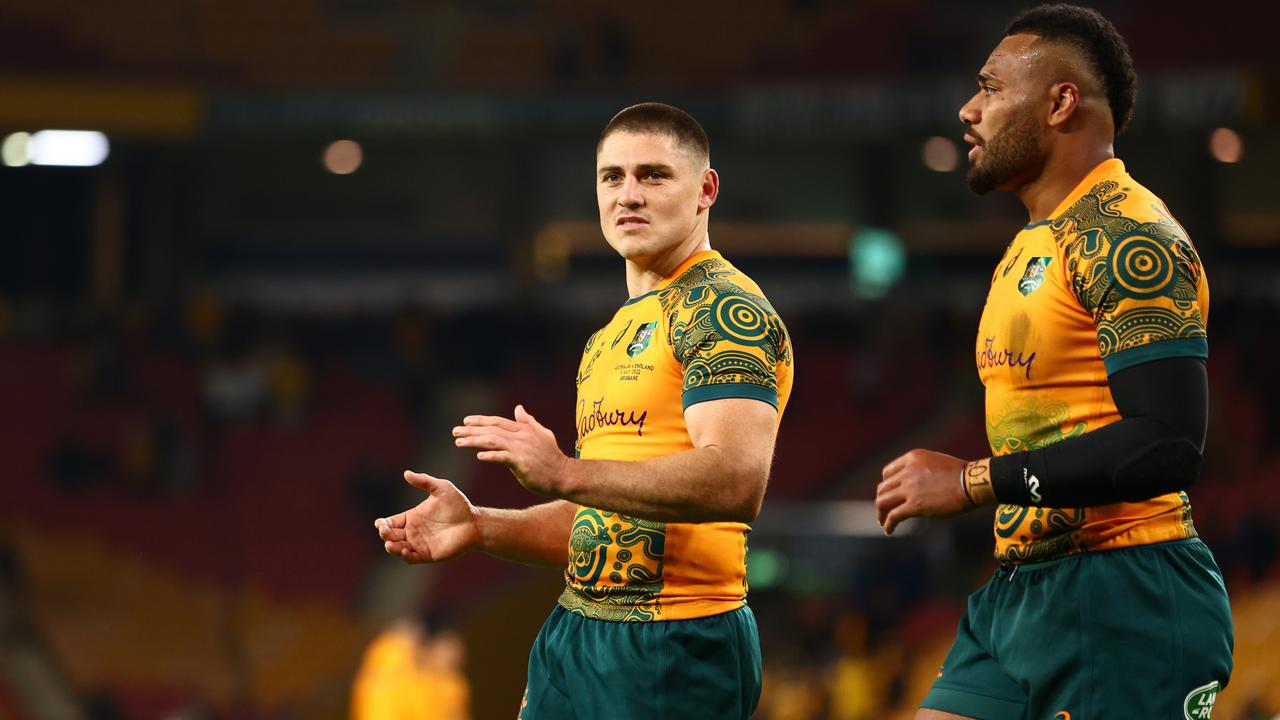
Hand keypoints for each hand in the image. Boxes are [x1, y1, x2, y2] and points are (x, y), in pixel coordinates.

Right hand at [375, 471, 480, 562]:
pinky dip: (405, 556)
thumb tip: (406, 473)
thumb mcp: (441, 488)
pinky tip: (404, 550)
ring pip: (398, 548)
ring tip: (390, 544)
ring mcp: (419, 544)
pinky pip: (412, 558)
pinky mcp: (427, 555)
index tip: (381, 523)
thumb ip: (424, 481)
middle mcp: (412, 531)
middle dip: (385, 535)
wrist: (474, 522)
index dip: (383, 524)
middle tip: (384, 531)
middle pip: (391, 536)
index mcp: (411, 517)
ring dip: (392, 547)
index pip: (391, 522)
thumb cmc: (458, 505)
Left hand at [452, 405, 569, 497]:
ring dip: (474, 441)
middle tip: (455, 431)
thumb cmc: (552, 458)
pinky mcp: (522, 463)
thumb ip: (528, 422)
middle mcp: (521, 436)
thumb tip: (519, 408)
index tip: (466, 421)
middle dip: (471, 430)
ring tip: (459, 443)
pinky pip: (502, 457)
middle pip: (491, 429)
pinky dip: (489, 455)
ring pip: (492, 441)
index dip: (481, 420)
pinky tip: (478, 456)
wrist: (564, 475)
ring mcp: (521, 449)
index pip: (498, 422)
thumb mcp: (542, 434)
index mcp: (524, 429)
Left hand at [875, 449, 972, 534]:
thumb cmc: (961, 474)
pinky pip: (893, 516)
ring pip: (882, 502)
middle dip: (882, 500)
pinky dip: (888, 524)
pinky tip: (889, 530)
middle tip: (884, 511)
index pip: (887, 472)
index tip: (889, 494)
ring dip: (881, 514)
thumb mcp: (935, 462)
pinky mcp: (914, 505)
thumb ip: (920, 470)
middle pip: (883, 488)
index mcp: (912, 458)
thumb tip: (915, 484)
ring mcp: (909, 488)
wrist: (972, 483)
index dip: (886, 485)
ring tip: (884, 522)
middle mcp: (907, 472)